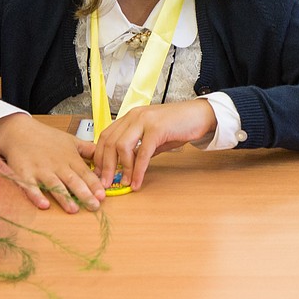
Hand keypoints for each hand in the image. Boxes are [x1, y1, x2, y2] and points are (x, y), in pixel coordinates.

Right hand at [0, 114, 105, 212]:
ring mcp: (41, 170)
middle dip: (84, 194)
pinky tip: (43, 205)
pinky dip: (37, 196)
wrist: (20, 131)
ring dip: (64, 197)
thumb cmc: (47, 138)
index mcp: (69, 158)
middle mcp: (57, 165)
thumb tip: (104, 158)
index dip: (94, 185)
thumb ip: (88, 150)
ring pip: (54, 185)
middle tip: (94, 206)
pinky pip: (30, 187)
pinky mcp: (24, 174)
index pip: (85, 173)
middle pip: (72, 180)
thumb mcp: (71, 140)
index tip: (103, 196)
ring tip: (73, 209)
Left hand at [89, 100, 216, 191]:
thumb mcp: (152, 137)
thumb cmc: (177, 126)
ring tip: (123, 183)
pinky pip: (142, 153)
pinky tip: (137, 182)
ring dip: (120, 168)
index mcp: (130, 117)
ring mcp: (145, 120)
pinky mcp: (157, 129)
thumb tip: (124, 167)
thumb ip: (138, 148)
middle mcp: (134, 116)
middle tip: (105, 183)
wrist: (199, 116)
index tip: (99, 173)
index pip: (106, 136)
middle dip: (105, 165)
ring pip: (122, 146)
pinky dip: (138, 170)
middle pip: (109, 141)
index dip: (99, 156)